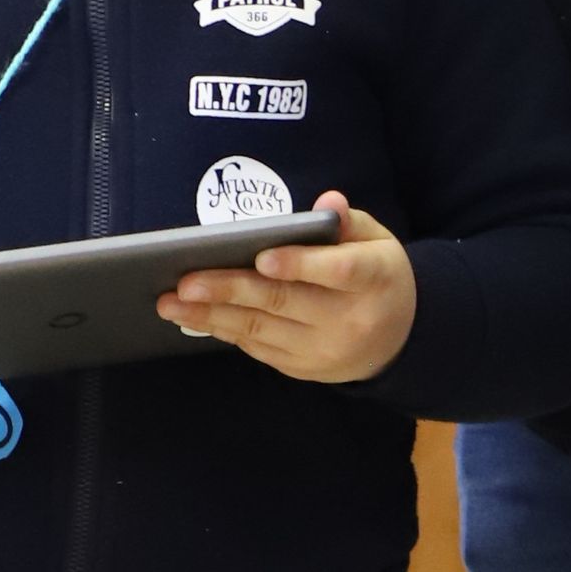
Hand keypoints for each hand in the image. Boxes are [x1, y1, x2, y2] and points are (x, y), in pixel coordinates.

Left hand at [158, 194, 417, 384]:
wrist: (399, 339)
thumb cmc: (377, 276)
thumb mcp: (377, 241)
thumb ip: (350, 221)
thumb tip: (326, 202)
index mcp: (372, 279)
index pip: (337, 272)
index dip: (300, 265)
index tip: (262, 258)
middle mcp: (348, 319)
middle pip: (283, 302)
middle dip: (230, 290)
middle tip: (185, 282)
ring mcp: (324, 350)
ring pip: (261, 329)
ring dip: (211, 316)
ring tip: (171, 303)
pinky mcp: (303, 368)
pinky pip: (258, 348)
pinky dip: (225, 331)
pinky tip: (194, 317)